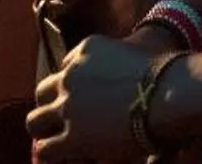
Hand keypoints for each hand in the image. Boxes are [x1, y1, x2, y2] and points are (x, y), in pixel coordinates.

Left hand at [27, 32, 161, 162]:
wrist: (167, 94)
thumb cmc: (167, 74)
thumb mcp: (137, 54)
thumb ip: (122, 62)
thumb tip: (127, 75)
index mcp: (87, 48)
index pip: (66, 66)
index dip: (74, 84)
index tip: (85, 95)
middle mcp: (71, 75)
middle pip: (43, 90)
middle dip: (52, 104)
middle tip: (64, 117)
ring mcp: (69, 105)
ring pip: (35, 120)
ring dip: (44, 129)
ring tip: (54, 138)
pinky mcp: (72, 135)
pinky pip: (45, 149)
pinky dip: (51, 153)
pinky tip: (61, 157)